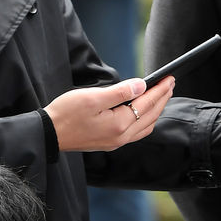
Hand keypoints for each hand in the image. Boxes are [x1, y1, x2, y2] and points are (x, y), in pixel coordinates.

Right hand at [45, 76, 174, 153]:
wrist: (50, 133)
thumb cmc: (66, 113)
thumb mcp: (92, 97)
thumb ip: (120, 92)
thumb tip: (141, 85)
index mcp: (120, 124)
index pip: (147, 103)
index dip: (160, 89)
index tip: (170, 78)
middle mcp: (122, 136)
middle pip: (150, 115)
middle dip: (162, 98)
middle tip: (170, 84)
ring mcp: (117, 141)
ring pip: (146, 125)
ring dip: (156, 110)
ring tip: (162, 96)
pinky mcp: (111, 142)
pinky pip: (137, 132)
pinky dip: (146, 120)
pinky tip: (145, 114)